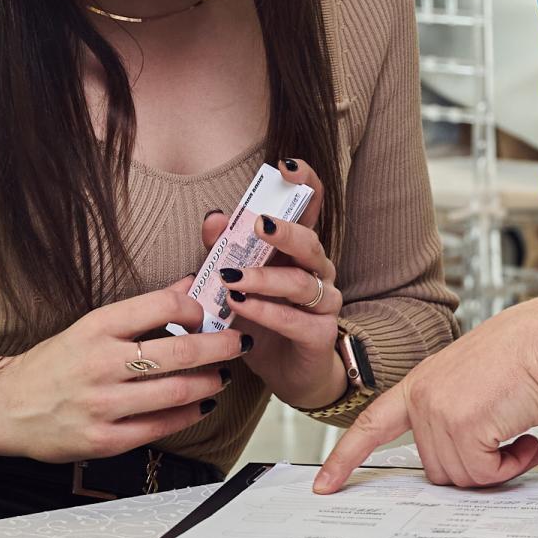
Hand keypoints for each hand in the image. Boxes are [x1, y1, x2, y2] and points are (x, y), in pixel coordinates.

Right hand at [0, 278, 243, 461]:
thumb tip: (187, 285)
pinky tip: (202, 404)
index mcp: (96, 327)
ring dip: (210, 381)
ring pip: (177, 390)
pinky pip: (161, 425)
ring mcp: (103, 404)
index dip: (196, 307)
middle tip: (240, 342)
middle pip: (179, 351)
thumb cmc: (51, 364)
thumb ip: (140, 311)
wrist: (3, 408)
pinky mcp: (104, 440)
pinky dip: (190, 414)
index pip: (161, 305)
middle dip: (219, 346)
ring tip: (222, 374)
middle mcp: (100, 363)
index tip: (208, 312)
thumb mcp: (90, 327)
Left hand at [204, 159, 345, 409]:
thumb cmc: (264, 318)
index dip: (306, 183)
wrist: (288, 372)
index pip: (313, 208)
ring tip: (231, 279)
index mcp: (299, 251)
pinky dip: (266, 311)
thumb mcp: (237, 280)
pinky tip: (240, 307)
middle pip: (311, 244)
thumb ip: (225, 250)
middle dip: (287, 232)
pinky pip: (295, 320)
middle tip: (260, 225)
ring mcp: (323, 304)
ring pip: (301, 283)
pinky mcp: (320, 335)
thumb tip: (214, 217)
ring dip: (265, 279)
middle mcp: (318, 272)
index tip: (286, 165)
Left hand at [314, 293, 537, 491]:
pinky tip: (527, 439)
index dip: (346, 458)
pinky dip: (511, 466)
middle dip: (475, 465)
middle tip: (506, 443)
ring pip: (461, 476)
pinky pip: (484, 474)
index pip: (372, 424)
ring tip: (520, 433)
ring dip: (498, 466)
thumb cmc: (528, 351)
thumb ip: (452, 410)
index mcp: (422, 382)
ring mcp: (440, 410)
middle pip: (435, 468)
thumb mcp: (474, 378)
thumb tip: (460, 454)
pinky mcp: (464, 425)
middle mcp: (424, 396)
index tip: (326, 483)